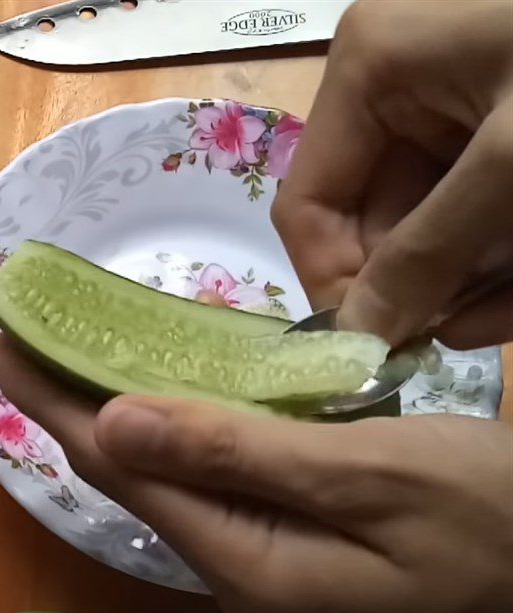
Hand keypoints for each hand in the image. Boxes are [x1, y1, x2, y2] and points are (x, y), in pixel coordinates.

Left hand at [0, 334, 512, 612]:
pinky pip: (202, 477)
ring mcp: (257, 560)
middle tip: (14, 338)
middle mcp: (233, 570)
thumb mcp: (363, 474)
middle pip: (129, 475)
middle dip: (64, 404)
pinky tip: (146, 394)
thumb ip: (232, 452)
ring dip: (108, 412)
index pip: (118, 469)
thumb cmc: (484, 513)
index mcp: (244, 562)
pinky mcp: (281, 539)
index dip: (50, 402)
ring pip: (162, 475)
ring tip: (59, 354)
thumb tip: (108, 421)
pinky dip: (167, 428)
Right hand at [271, 0, 512, 348]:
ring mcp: (454, 114)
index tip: (378, 350)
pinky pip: (474, 221)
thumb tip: (354, 343)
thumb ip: (426, 258)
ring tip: (502, 316)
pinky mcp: (498, 141)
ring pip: (429, 231)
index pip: (310, 205)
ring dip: (466, 287)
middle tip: (446, 345)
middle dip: (419, 288)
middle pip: (373, 224)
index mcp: (370, 71)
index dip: (336, 284)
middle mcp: (398, 91)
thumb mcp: (512, 165)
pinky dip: (499, 270)